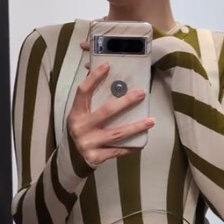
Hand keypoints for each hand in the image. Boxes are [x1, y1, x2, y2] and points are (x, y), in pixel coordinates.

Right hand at [67, 50, 153, 166]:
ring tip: (151, 121)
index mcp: (76, 112)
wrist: (72, 157)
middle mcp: (80, 127)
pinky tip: (142, 142)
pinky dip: (130, 147)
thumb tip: (98, 68)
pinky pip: (117, 151)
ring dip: (136, 127)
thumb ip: (90, 96)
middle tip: (142, 93)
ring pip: (116, 134)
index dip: (94, 77)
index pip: (83, 91)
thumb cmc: (82, 128)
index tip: (108, 65)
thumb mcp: (80, 112)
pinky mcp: (96, 157)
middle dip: (126, 102)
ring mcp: (88, 143)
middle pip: (106, 112)